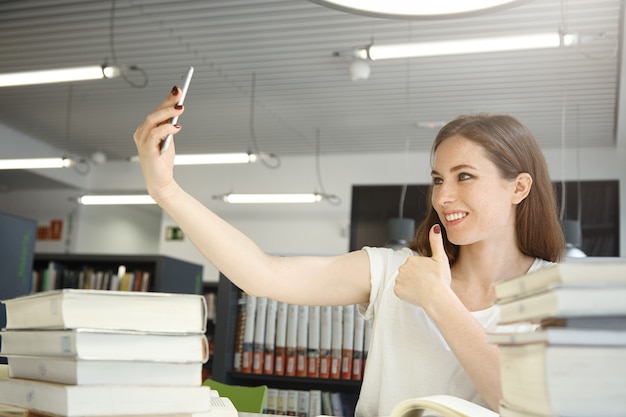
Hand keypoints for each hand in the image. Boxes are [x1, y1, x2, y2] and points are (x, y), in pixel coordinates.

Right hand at [132, 86, 183, 201]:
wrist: (160, 181)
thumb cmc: (162, 161)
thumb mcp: (168, 139)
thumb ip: (169, 125)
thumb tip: (177, 108)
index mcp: (145, 129)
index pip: (156, 111)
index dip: (167, 99)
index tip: (178, 89)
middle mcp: (141, 133)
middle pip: (154, 113)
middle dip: (168, 102)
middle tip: (180, 94)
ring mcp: (142, 141)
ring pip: (152, 120)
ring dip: (167, 113)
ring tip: (180, 108)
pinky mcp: (146, 149)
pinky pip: (155, 134)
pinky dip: (166, 128)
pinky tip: (177, 127)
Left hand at [394, 224, 452, 307]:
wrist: (438, 298)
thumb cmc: (441, 279)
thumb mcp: (441, 258)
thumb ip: (436, 241)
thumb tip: (434, 227)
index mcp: (411, 259)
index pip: (414, 265)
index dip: (423, 272)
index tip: (430, 276)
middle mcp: (402, 267)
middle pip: (408, 273)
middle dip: (415, 278)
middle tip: (426, 283)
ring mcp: (398, 279)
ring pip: (404, 282)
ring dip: (410, 285)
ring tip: (422, 289)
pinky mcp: (397, 290)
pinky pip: (400, 291)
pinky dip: (406, 294)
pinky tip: (416, 295)